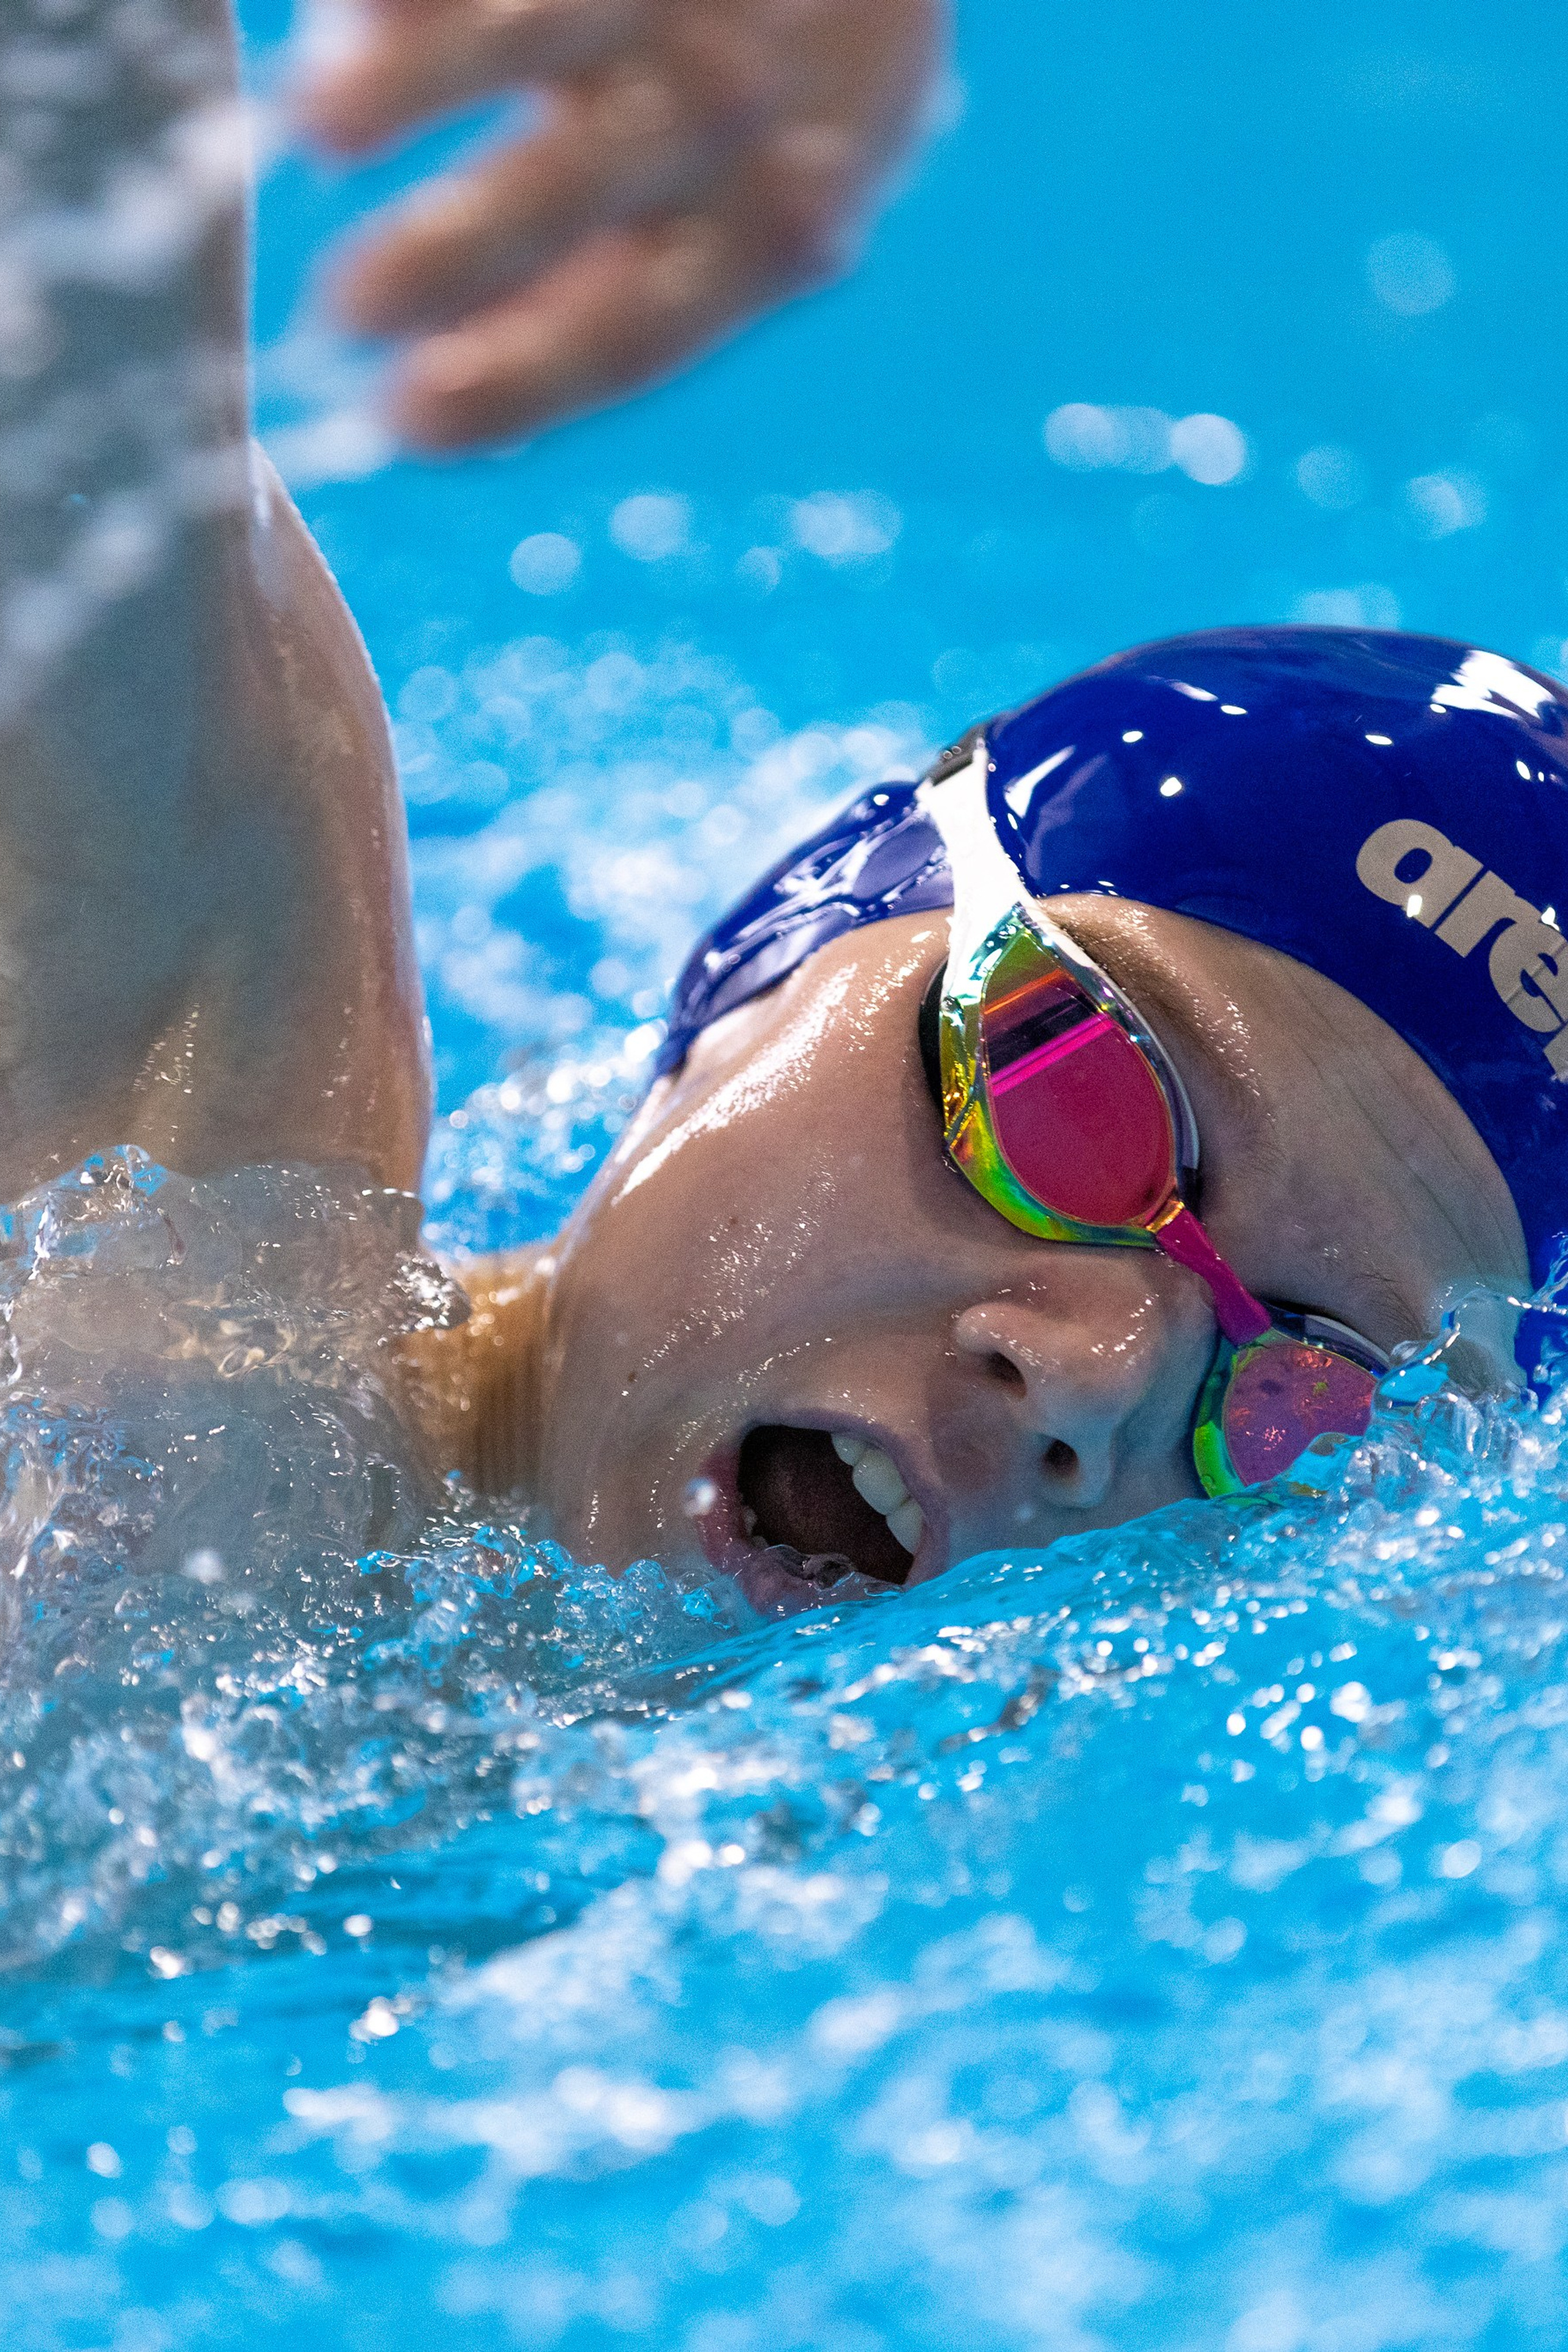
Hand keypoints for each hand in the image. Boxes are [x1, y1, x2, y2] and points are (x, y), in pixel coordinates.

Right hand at [295, 0, 943, 450]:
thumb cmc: (757, 109)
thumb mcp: (726, 227)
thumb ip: (590, 304)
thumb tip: (427, 400)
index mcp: (765, 231)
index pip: (636, 331)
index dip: (519, 379)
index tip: (404, 422)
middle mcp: (733, 104)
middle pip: (594, 184)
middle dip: (464, 253)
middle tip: (346, 308)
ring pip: (547, 25)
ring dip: (425, 84)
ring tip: (321, 131)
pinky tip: (351, 21)